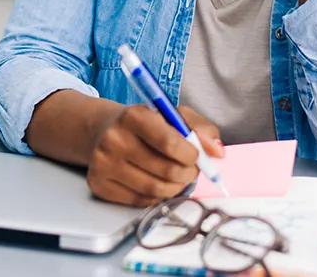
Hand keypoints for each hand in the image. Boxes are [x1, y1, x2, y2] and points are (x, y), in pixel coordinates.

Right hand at [85, 104, 223, 206]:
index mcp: (133, 116)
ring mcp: (103, 164)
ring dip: (175, 188)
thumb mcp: (172, 114)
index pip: (170, 143)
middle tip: (191, 170)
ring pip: (155, 189)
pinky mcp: (99, 185)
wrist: (103, 130)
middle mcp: (114, 139)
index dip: (191, 155)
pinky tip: (157, 183)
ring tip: (177, 178)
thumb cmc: (144, 123)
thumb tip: (217, 152)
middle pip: (166, 171)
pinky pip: (139, 201)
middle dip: (187, 174)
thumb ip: (200, 129)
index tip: (196, 155)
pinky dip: (156, 196)